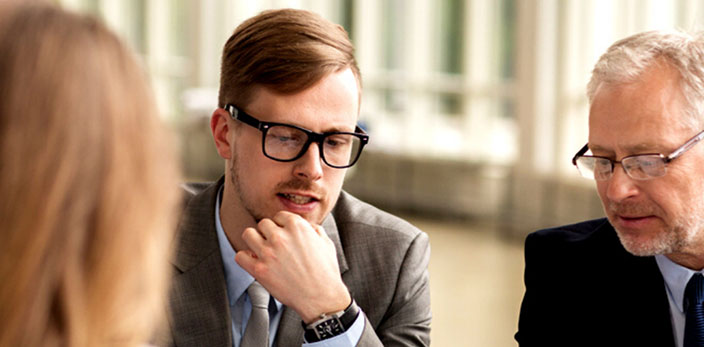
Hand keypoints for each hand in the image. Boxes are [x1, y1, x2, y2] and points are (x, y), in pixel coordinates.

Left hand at [235, 211, 351, 322]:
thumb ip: (314, 229)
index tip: (283, 234)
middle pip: (263, 224)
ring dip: (254, 241)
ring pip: (248, 234)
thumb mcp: (326, 243)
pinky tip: (254, 262)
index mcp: (297, 226)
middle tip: (273, 244)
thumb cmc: (325, 272)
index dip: (282, 225)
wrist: (321, 297)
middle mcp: (280, 236)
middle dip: (268, 233)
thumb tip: (307, 226)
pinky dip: (245, 258)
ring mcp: (268, 253)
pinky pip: (240, 256)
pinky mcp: (259, 270)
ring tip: (261, 250)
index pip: (279, 216)